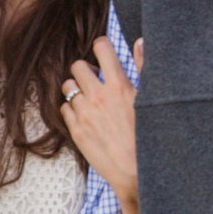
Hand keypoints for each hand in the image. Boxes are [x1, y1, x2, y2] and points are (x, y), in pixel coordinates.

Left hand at [61, 36, 141, 202]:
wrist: (136, 172)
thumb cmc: (147, 136)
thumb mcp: (148, 99)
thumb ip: (143, 67)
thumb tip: (139, 41)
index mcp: (119, 86)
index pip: (102, 49)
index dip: (101, 46)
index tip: (103, 51)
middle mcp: (98, 96)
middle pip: (78, 66)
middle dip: (85, 69)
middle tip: (95, 79)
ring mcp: (84, 113)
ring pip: (68, 87)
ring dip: (76, 89)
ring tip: (88, 99)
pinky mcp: (75, 130)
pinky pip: (64, 109)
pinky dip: (72, 110)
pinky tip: (85, 117)